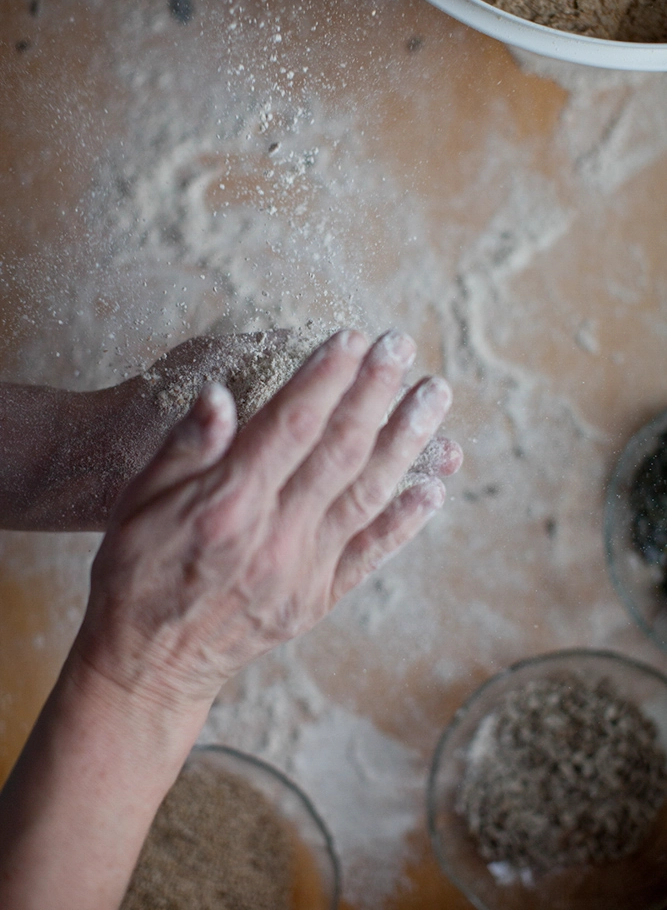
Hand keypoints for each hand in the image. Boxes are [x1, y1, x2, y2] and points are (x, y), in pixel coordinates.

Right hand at [73, 329, 461, 712]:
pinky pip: (371, 554)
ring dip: (407, 442)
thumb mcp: (138, 502)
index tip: (353, 337)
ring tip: (434, 397)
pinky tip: (435, 487)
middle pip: (340, 450)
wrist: (149, 667)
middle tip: (403, 346)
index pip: (291, 424)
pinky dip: (406, 520)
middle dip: (376, 392)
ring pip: (367, 494)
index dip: (326, 377)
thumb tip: (218, 394)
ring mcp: (303, 571)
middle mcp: (275, 535)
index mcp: (228, 503)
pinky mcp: (317, 600)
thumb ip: (184, 448)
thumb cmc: (135, 573)